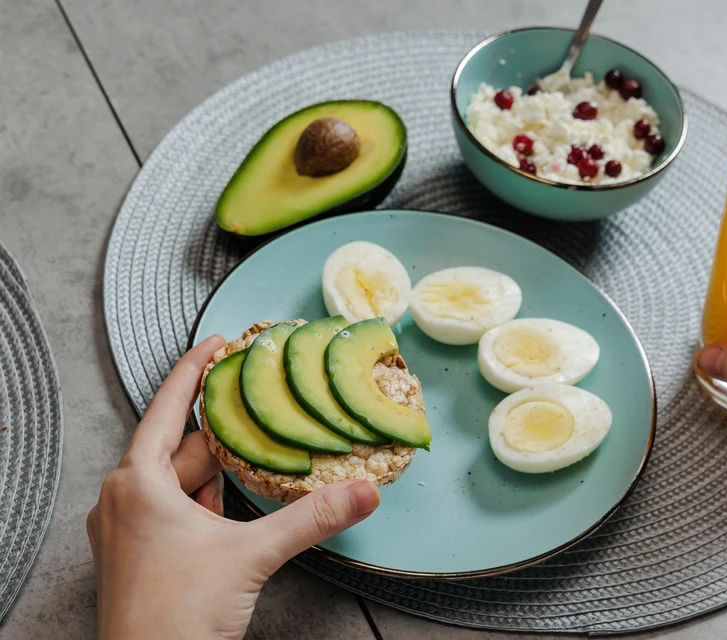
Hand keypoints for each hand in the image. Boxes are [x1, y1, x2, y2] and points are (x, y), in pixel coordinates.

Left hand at [87, 336, 380, 639]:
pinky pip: (177, 510)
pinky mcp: (142, 556)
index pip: (168, 406)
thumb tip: (361, 492)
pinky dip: (209, 500)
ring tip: (262, 451)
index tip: (216, 343)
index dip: (194, 369)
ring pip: (181, 481)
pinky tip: (238, 501)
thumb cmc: (173, 618)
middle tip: (264, 408)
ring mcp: (130, 531)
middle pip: (183, 447)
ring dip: (220, 469)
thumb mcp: (252, 555)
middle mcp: (125, 500)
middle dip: (226, 430)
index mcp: (137, 483)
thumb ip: (311, 518)